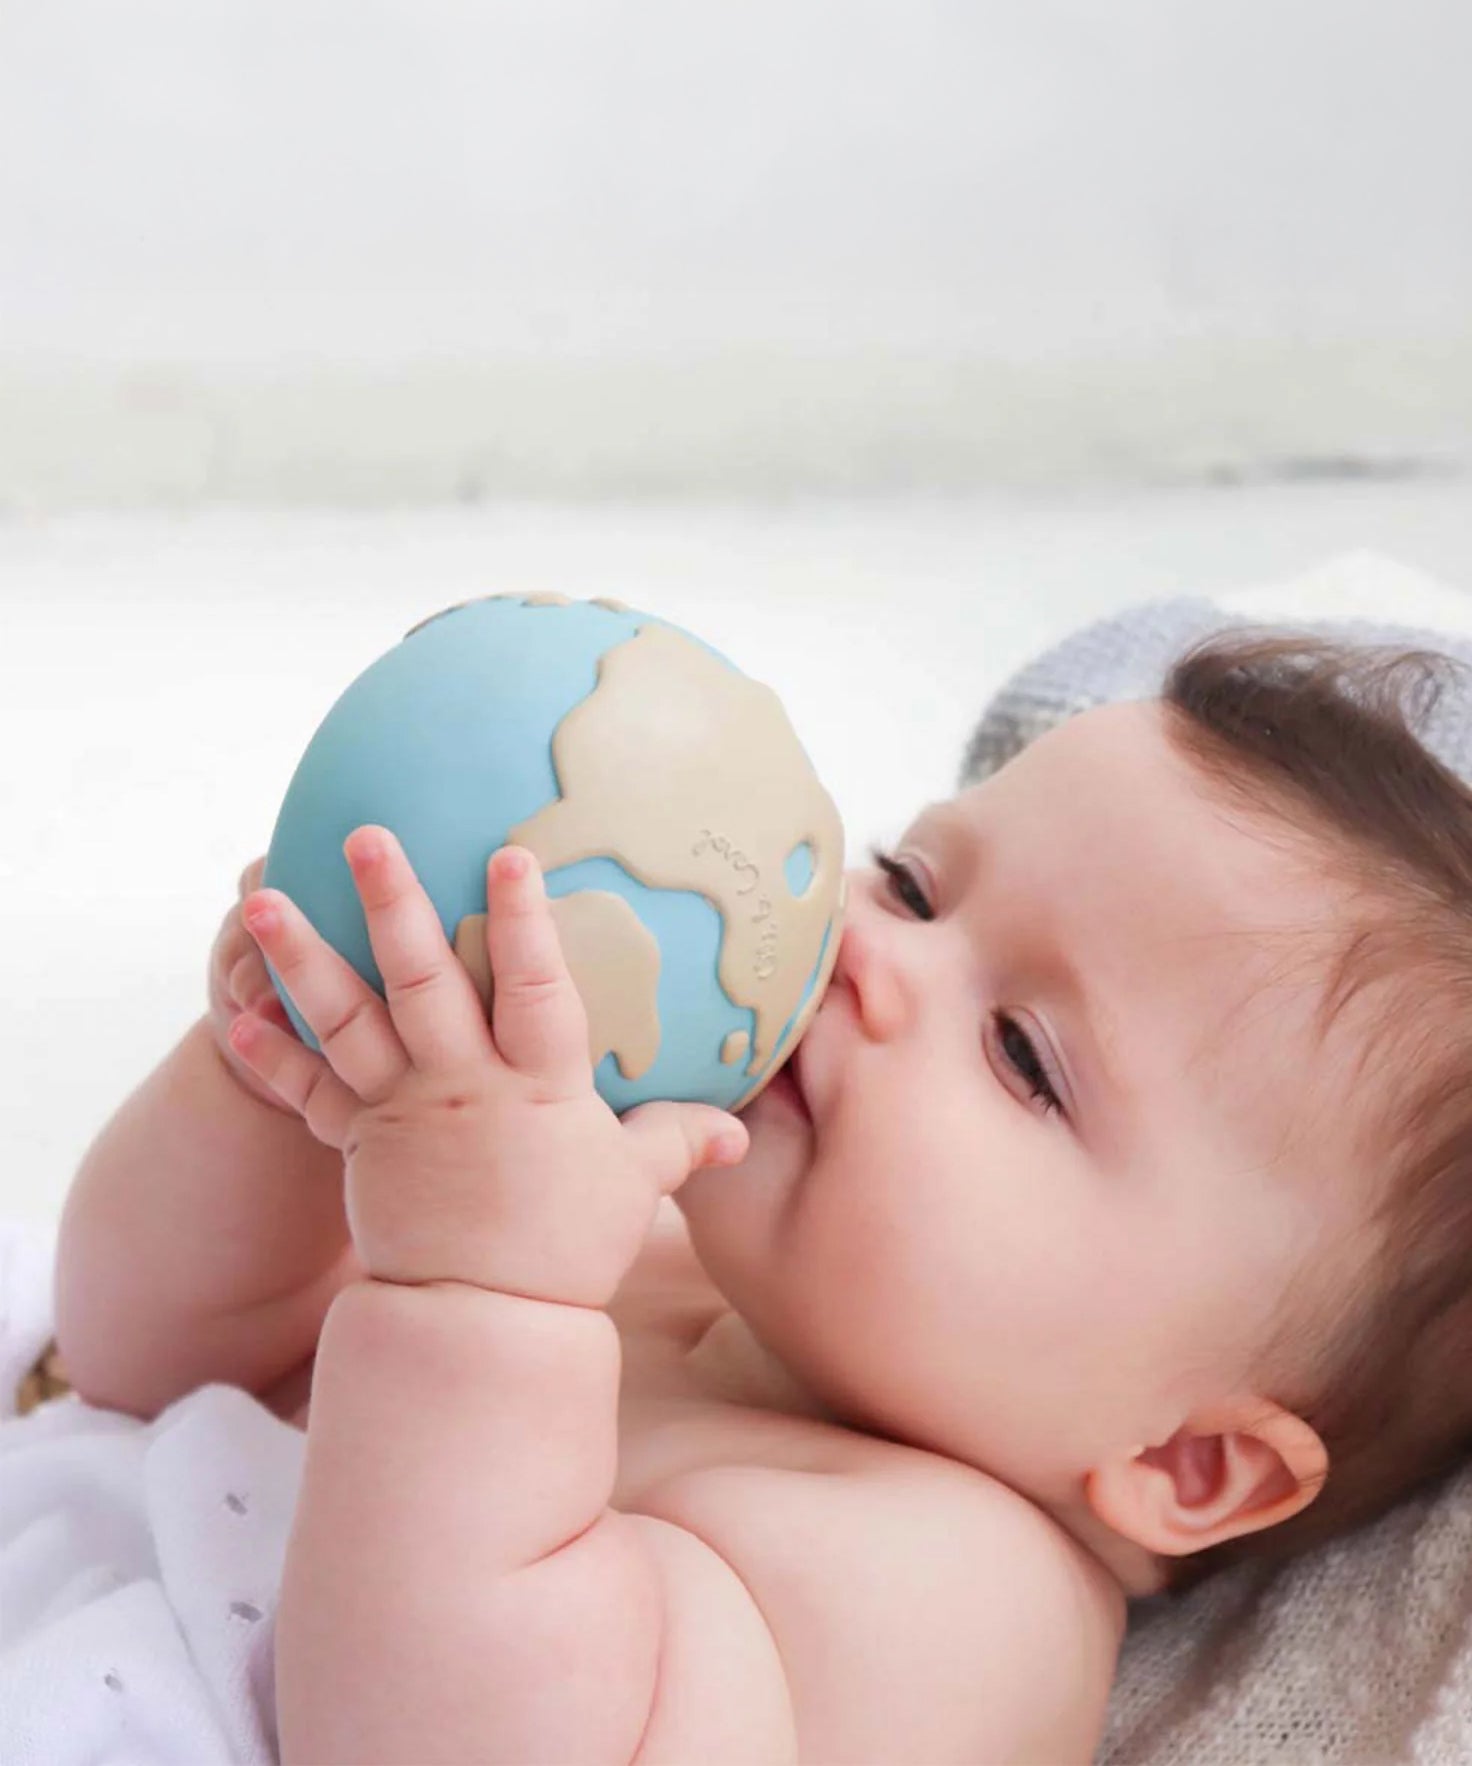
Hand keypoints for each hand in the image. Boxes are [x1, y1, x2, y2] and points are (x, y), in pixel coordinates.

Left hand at [225, 828, 748, 1303]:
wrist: (480, 1323)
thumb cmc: (565, 1247)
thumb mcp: (634, 1186)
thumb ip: (679, 1139)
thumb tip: (740, 1130)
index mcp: (534, 1084)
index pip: (532, 985)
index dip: (522, 919)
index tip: (508, 853)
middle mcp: (458, 1083)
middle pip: (420, 978)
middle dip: (391, 901)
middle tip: (365, 836)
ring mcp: (398, 1110)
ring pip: (344, 1019)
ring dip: (301, 956)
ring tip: (261, 898)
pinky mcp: (356, 1142)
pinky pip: (306, 1092)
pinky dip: (271, 1053)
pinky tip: (236, 1010)